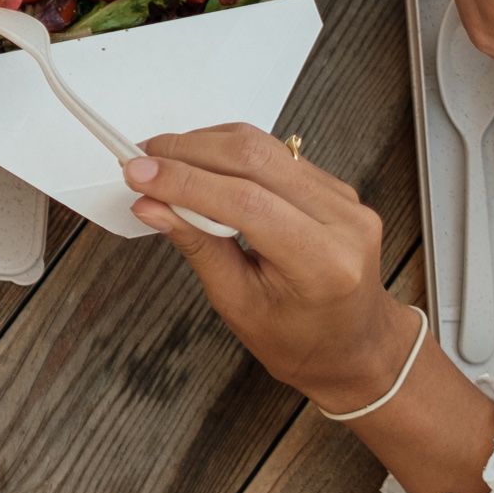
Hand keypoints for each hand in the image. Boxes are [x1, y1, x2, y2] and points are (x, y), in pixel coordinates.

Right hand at [123, 126, 420, 411]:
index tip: (139, 174)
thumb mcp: (237, 304)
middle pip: (255, 159)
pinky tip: (200, 166)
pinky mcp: (334, 187)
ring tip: (162, 160)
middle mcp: (342, 221)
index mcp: (322, 262)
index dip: (185, 181)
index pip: (245, 201)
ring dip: (205, 145)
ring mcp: (343, 198)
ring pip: (264, 147)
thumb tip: (152, 204)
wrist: (355, 346)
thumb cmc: (300, 340)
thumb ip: (197, 246)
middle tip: (141, 159)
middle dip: (189, 151)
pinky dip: (229, 153)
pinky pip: (276, 154)